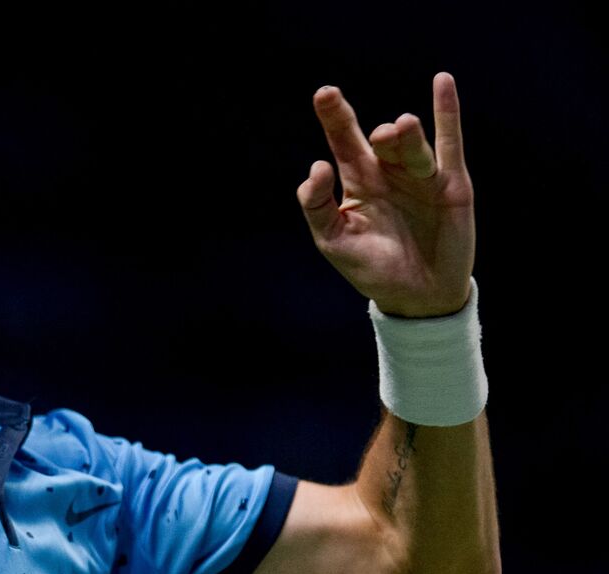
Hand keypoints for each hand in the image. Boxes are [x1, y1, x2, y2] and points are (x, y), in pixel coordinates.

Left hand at [297, 73, 473, 316]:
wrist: (418, 296)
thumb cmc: (371, 269)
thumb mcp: (333, 241)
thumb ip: (317, 206)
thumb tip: (317, 166)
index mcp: (358, 183)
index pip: (342, 143)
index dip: (334, 117)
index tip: (325, 93)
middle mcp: (388, 173)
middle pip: (377, 140)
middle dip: (368, 127)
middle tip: (363, 124)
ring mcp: (420, 176)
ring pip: (411, 146)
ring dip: (405, 136)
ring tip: (399, 128)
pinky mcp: (451, 183)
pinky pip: (450, 143)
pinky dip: (447, 113)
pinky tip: (442, 82)